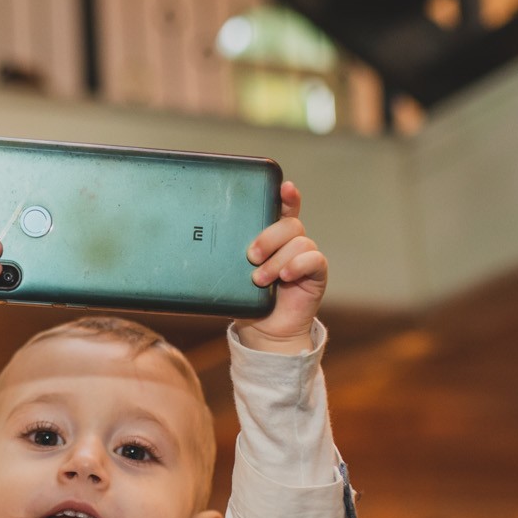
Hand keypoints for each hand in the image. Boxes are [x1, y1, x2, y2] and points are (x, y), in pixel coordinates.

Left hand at [237, 181, 325, 352]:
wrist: (263, 331)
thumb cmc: (247, 299)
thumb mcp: (232, 274)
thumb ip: (227, 256)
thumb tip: (201, 243)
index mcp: (273, 237)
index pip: (283, 208)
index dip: (286, 196)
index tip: (283, 186)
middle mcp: (291, 243)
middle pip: (290, 224)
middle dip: (269, 237)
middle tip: (250, 255)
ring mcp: (305, 257)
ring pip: (299, 242)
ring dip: (277, 260)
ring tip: (260, 279)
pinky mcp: (316, 274)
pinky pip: (314, 260)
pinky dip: (298, 265)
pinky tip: (285, 277)